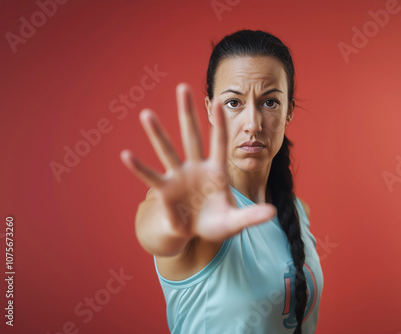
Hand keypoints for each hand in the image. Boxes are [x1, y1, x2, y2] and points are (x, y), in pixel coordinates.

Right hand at [120, 83, 275, 241]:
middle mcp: (197, 167)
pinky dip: (139, 168)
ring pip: (168, 151)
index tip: (220, 101)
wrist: (196, 233)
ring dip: (157, 134)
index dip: (220, 123)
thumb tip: (274, 212)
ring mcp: (179, 177)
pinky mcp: (165, 190)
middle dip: (188, 113)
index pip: (219, 142)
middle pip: (192, 136)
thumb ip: (252, 215)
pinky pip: (150, 177)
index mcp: (217, 171)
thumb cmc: (218, 223)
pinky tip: (126, 155)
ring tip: (146, 114)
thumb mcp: (236, 222)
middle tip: (182, 87)